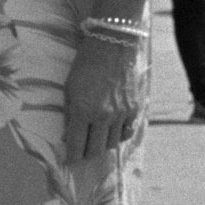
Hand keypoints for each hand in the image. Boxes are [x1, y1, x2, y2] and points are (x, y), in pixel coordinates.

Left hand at [63, 37, 143, 164]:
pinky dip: (119, 136)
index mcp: (83, 110)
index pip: (76, 146)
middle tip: (82, 153)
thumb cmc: (86, 63)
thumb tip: (68, 137)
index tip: (69, 160)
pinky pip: (127, 133)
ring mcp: (121, 114)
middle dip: (86, 154)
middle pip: (95, 150)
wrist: (114, 44)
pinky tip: (113, 132)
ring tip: (96, 141)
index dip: (72, 156)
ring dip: (102, 145)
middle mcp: (103, 116)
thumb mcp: (69, 87)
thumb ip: (70, 114)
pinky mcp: (135, 109)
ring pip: (111, 144)